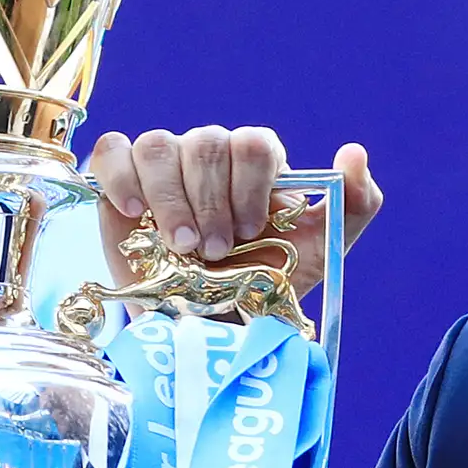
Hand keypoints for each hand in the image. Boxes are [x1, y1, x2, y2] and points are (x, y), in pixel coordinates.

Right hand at [87, 126, 380, 286]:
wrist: (208, 326)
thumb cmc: (262, 286)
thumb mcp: (321, 250)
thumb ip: (355, 204)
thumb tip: (353, 152)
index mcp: (254, 164)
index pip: (252, 143)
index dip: (248, 186)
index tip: (248, 233)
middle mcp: (208, 157)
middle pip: (204, 142)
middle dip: (211, 202)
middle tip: (215, 252)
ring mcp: (164, 168)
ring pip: (158, 145)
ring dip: (171, 198)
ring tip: (179, 247)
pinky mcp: (121, 185)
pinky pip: (113, 152)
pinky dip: (121, 176)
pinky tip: (137, 214)